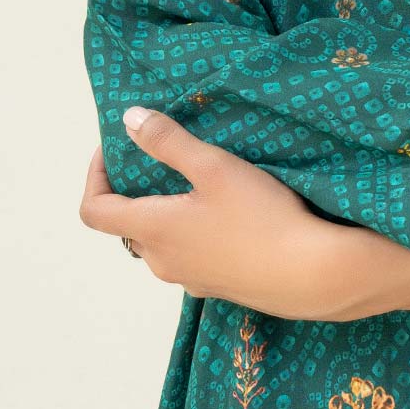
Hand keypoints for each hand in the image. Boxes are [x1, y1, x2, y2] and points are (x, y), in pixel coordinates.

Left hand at [78, 107, 376, 319]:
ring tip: (199, 189)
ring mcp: (190, 279)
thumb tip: (129, 120)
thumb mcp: (214, 167)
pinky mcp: (218, 288)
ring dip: (166, 216)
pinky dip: (193, 236)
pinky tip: (229, 220)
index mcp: (152, 229)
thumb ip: (168, 141)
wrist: (315, 276)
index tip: (116, 150)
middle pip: (128, 226)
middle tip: (161, 163)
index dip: (95, 177)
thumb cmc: (263, 218)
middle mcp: (162, 261)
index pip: (94, 210)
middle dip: (136, 193)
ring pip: (160, 244)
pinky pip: (190, 258)